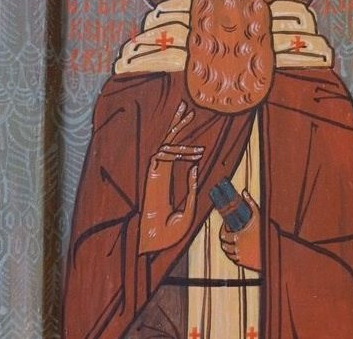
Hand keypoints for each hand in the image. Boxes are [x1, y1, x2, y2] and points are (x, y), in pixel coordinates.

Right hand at [139, 101, 203, 253]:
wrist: (153, 245)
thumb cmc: (167, 234)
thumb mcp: (187, 210)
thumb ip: (191, 188)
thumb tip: (195, 166)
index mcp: (163, 182)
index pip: (172, 156)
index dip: (185, 147)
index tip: (199, 143)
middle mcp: (158, 174)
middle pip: (166, 143)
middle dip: (176, 124)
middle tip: (186, 107)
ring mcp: (154, 174)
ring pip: (164, 143)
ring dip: (177, 128)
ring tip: (189, 111)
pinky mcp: (153, 177)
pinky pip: (164, 157)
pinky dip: (180, 151)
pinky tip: (196, 153)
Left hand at [219, 190, 260, 271]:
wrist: (276, 250)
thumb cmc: (267, 233)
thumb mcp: (259, 216)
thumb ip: (251, 203)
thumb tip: (244, 191)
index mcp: (238, 236)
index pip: (223, 234)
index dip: (223, 230)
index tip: (226, 226)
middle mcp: (237, 247)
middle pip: (224, 244)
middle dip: (224, 238)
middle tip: (228, 233)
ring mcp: (241, 256)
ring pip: (228, 252)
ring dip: (228, 247)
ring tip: (232, 241)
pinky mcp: (245, 263)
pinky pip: (235, 260)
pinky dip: (234, 255)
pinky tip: (238, 250)